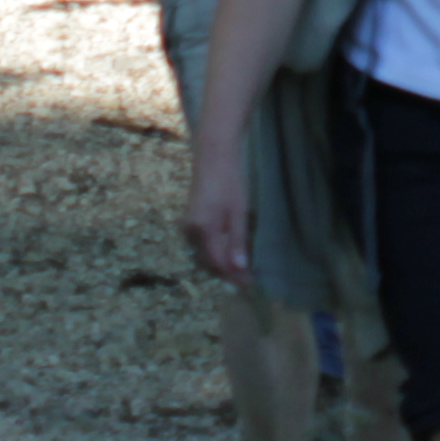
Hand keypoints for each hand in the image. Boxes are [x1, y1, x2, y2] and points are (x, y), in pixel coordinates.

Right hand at [182, 143, 252, 288]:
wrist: (213, 157)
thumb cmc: (230, 181)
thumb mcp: (238, 211)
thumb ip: (237, 240)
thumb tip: (239, 268)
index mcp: (203, 229)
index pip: (218, 262)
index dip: (234, 275)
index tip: (250, 283)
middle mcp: (191, 231)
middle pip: (209, 262)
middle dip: (228, 272)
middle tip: (249, 278)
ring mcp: (188, 226)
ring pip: (205, 254)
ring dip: (222, 262)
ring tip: (243, 267)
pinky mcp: (190, 221)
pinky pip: (203, 244)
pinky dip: (217, 251)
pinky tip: (231, 250)